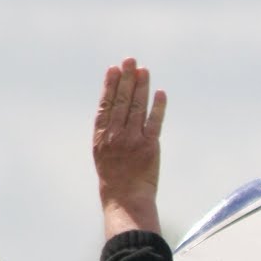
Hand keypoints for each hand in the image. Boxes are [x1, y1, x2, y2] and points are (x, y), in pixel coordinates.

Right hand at [94, 57, 166, 237]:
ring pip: (137, 107)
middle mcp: (115, 135)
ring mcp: (132, 140)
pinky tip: (160, 93)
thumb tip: (114, 108)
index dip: (110, 85)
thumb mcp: (103, 152)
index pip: (105, 104)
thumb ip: (108, 131)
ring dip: (141, 87)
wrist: (125, 199)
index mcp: (101, 136)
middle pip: (122, 101)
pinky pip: (155, 122)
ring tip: (144, 70)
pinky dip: (158, 106)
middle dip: (126, 78)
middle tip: (131, 60)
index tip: (114, 69)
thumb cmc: (115, 178)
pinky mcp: (150, 147)